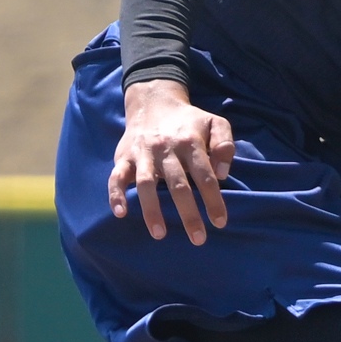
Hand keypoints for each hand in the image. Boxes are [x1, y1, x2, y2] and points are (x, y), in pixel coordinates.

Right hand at [107, 79, 234, 244]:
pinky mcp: (124, 157)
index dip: (213, 200)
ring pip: (146, 184)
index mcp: (190, 142)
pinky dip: (115, 195)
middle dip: (188, 213)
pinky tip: (121, 214)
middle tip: (198, 239)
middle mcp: (165, 149)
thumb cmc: (189, 122)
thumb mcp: (215, 123)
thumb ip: (225, 143)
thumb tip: (223, 173)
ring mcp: (143, 154)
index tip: (220, 222)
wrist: (153, 103)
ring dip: (152, 210)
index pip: (205, 175)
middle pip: (178, 184)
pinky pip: (116, 177)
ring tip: (160, 234)